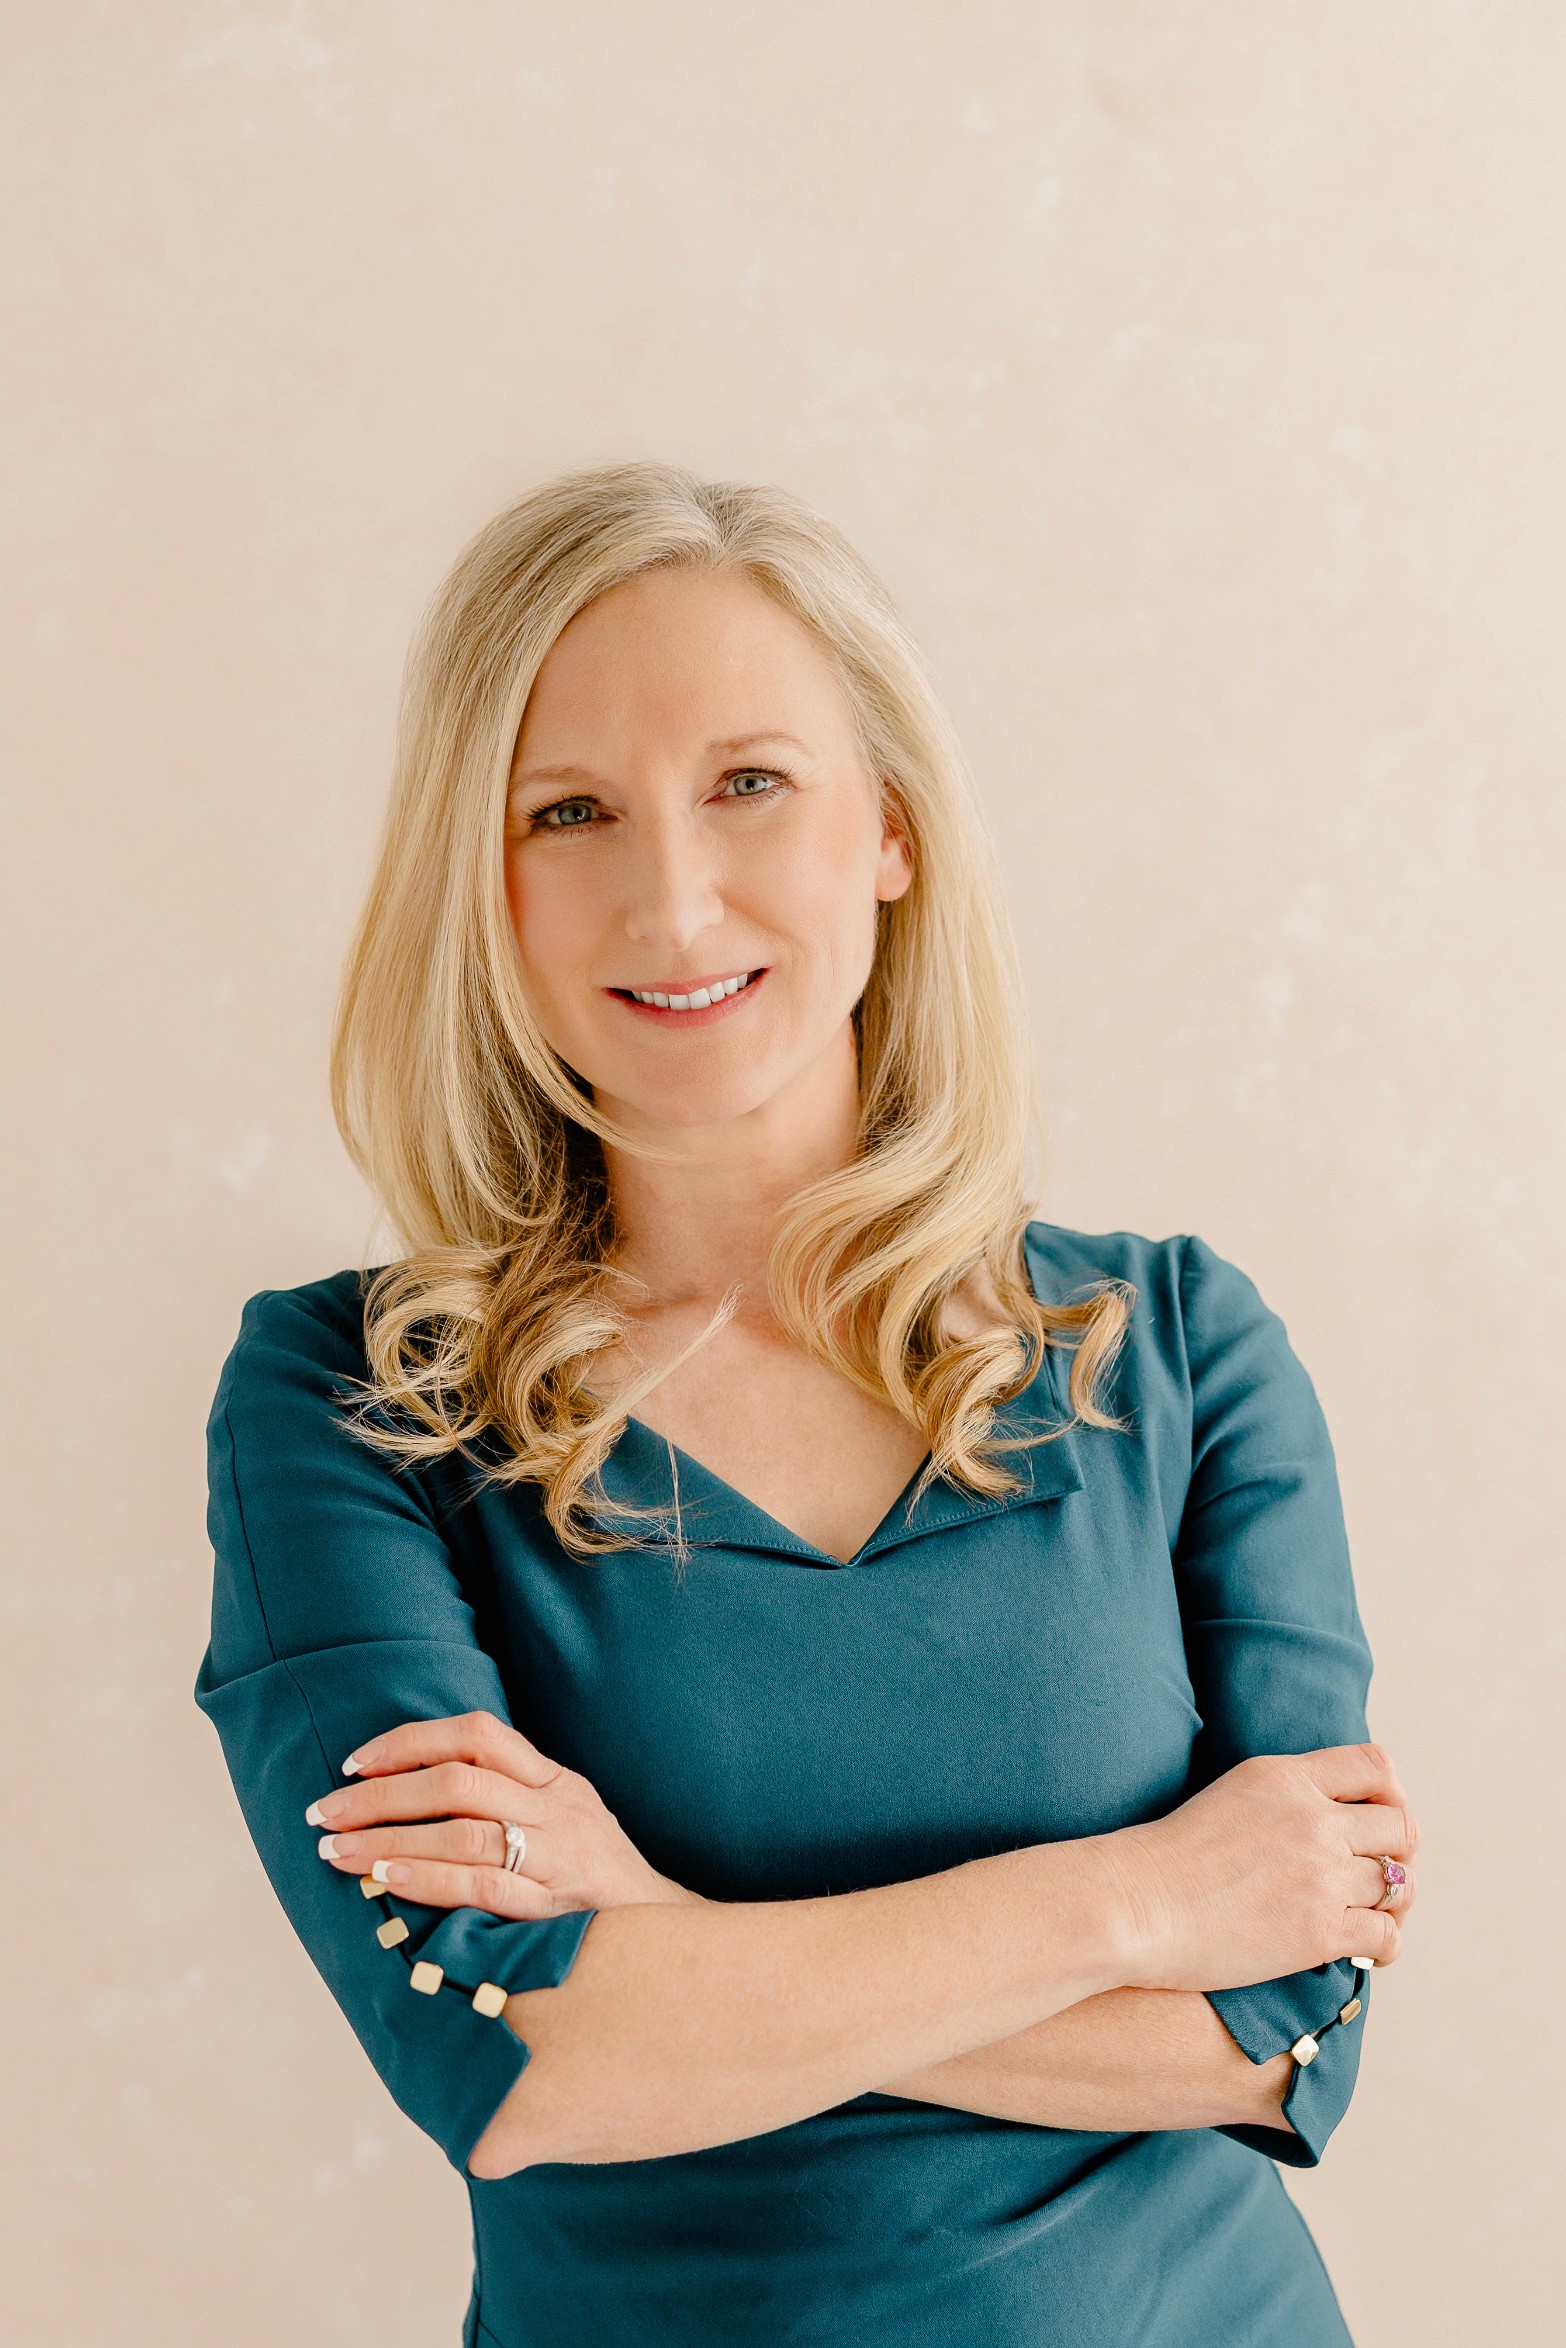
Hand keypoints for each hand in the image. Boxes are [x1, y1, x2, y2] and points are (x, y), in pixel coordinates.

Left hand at [305, 1710, 702, 1918]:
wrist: (671, 1941)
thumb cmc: (600, 1886)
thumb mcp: (569, 1825)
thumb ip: (513, 1803)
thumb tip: (417, 1792)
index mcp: (560, 1782)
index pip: (480, 1735)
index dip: (411, 1741)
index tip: (355, 1762)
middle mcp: (561, 1811)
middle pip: (458, 1780)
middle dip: (381, 1793)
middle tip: (326, 1811)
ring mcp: (561, 1859)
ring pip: (463, 1828)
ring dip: (388, 1836)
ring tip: (336, 1852)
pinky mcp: (557, 1909)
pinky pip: (482, 1885)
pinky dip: (427, 1877)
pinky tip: (387, 1879)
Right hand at [1100, 1741, 1419, 1991]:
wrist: (1134, 1905)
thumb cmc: (1168, 1857)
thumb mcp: (1231, 1794)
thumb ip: (1283, 1795)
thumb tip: (1325, 1814)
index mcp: (1286, 1777)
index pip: (1375, 1766)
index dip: (1390, 1794)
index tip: (1377, 1818)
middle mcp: (1312, 1819)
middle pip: (1401, 1827)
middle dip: (1398, 1851)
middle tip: (1378, 1872)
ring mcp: (1320, 1875)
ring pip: (1397, 1884)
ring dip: (1390, 1901)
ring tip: (1370, 1913)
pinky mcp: (1320, 1931)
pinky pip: (1386, 1935)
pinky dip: (1385, 1944)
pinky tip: (1364, 1949)